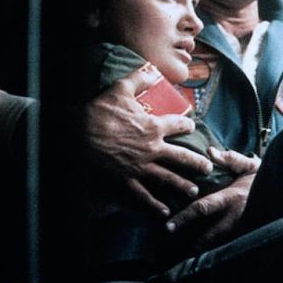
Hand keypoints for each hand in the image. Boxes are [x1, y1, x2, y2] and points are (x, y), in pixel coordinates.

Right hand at [85, 68, 213, 216]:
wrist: (76, 137)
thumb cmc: (99, 112)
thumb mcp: (120, 89)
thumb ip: (139, 79)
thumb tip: (152, 71)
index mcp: (153, 126)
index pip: (179, 125)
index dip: (187, 124)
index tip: (191, 126)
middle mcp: (152, 149)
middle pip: (181, 158)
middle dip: (196, 163)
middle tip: (207, 168)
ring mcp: (141, 167)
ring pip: (168, 179)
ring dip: (182, 186)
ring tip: (193, 191)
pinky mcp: (126, 181)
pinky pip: (144, 196)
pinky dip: (155, 205)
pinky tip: (164, 212)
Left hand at [166, 147, 260, 249]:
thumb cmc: (264, 177)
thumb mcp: (249, 165)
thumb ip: (230, 159)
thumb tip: (210, 151)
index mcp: (232, 197)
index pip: (203, 208)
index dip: (184, 218)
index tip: (168, 227)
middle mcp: (237, 216)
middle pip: (210, 235)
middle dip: (193, 246)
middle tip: (176, 253)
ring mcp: (244, 228)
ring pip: (221, 244)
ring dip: (205, 252)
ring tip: (187, 259)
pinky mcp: (250, 235)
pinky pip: (231, 246)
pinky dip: (219, 251)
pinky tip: (207, 257)